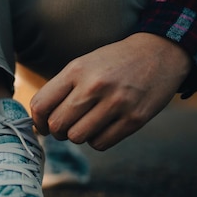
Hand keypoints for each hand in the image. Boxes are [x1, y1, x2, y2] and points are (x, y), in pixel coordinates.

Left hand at [30, 33, 191, 149]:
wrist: (160, 53)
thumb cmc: (114, 62)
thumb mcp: (83, 64)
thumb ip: (61, 89)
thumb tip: (39, 122)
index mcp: (76, 70)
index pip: (41, 104)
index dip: (37, 121)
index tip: (43, 125)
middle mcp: (94, 86)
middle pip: (57, 125)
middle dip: (58, 131)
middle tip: (67, 125)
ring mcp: (116, 103)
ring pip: (77, 137)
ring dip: (78, 136)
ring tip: (87, 124)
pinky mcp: (134, 119)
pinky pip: (100, 144)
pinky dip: (97, 140)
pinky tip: (103, 127)